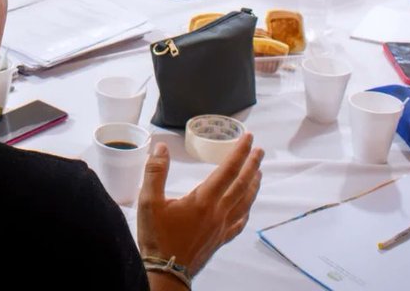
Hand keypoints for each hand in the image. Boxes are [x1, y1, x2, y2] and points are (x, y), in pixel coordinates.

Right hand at [137, 135, 263, 275]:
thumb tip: (161, 147)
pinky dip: (247, 210)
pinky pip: (240, 222)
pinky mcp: (220, 239)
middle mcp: (218, 212)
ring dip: (254, 185)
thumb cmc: (158, 237)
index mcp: (204, 200)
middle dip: (252, 165)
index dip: (240, 152)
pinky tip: (248, 207)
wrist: (166, 272)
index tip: (249, 138)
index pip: (228, 170)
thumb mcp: (149, 201)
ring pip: (245, 202)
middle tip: (260, 150)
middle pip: (242, 184)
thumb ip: (155, 172)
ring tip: (259, 172)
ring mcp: (222, 227)